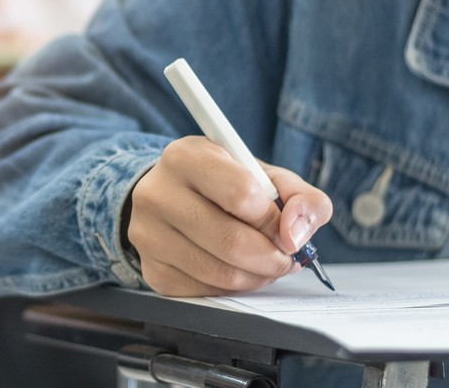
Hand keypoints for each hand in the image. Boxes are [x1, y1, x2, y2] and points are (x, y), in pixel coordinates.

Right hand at [127, 136, 331, 296]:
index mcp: (186, 157)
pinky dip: (232, 288)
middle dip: (272, 257)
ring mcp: (148, 234)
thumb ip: (300, 197)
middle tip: (285, 257)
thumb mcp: (263, 176)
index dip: (273, 219)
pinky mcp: (150, 269)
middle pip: (230, 240)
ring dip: (256, 277)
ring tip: (266, 265)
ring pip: (219, 272)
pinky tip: (238, 271)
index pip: (241, 193)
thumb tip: (297, 236)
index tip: (284, 228)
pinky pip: (203, 291)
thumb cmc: (223, 184)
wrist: (170, 197)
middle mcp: (157, 193)